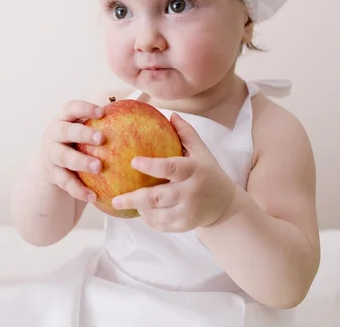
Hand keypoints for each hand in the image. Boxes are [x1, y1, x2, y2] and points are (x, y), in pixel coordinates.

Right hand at [39, 100, 104, 202]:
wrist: (50, 168)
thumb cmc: (77, 142)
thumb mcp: (85, 129)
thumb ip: (106, 119)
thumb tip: (143, 103)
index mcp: (64, 119)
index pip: (71, 108)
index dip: (85, 108)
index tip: (102, 112)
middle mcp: (54, 134)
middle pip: (65, 131)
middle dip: (82, 133)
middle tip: (101, 138)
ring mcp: (50, 155)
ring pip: (64, 157)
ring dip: (81, 161)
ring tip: (98, 166)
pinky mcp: (51, 175)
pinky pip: (66, 182)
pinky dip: (79, 190)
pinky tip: (93, 196)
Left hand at [111, 113, 235, 231]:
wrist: (224, 203)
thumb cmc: (206, 170)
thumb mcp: (201, 150)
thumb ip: (186, 133)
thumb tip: (171, 114)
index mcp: (194, 170)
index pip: (171, 167)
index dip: (151, 165)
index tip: (133, 161)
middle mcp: (192, 192)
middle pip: (158, 197)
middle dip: (134, 199)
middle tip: (115, 199)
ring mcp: (188, 211)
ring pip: (157, 214)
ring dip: (139, 209)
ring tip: (124, 202)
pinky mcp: (185, 225)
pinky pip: (161, 225)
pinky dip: (148, 219)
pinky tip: (140, 211)